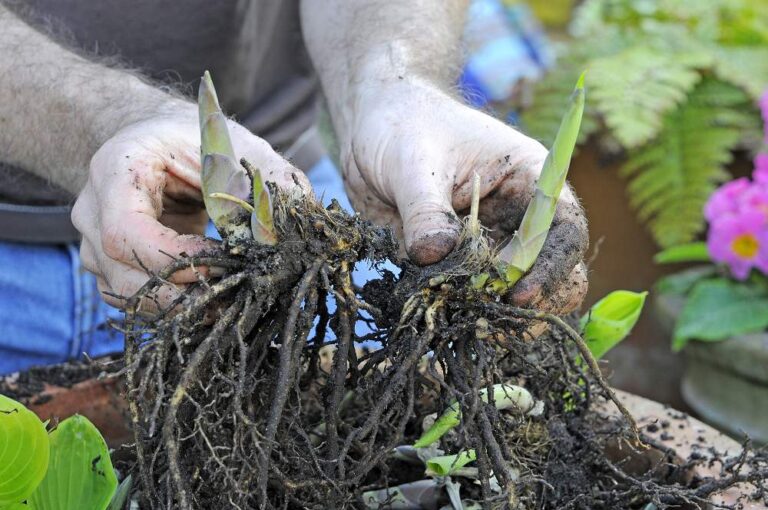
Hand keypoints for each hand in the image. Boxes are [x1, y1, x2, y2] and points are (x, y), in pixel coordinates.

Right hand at [72, 107, 307, 310]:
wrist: (156, 142)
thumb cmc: (192, 138)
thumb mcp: (231, 144)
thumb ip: (266, 175)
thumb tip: (301, 215)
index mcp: (116, 171)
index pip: (126, 233)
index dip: (177, 258)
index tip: (226, 259)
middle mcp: (92, 211)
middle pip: (123, 277)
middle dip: (183, 295)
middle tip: (236, 294)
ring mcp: (95, 243)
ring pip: (128, 297)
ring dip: (181, 308)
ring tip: (230, 302)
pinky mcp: (113, 266)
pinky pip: (139, 299)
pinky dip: (175, 307)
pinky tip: (214, 300)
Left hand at [342, 79, 588, 312]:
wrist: (372, 130)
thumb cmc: (403, 126)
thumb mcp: (412, 161)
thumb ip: (425, 209)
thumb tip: (436, 254)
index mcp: (529, 179)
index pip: (564, 228)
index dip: (552, 265)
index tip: (520, 295)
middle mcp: (519, 217)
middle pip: (556, 271)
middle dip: (535, 301)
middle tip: (497, 321)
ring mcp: (491, 244)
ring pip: (517, 293)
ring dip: (499, 314)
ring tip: (469, 323)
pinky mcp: (458, 265)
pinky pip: (472, 299)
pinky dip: (464, 314)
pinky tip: (445, 316)